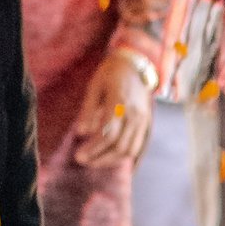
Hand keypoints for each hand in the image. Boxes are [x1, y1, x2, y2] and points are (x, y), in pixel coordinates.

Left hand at [74, 52, 158, 167]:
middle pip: (119, 146)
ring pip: (129, 150)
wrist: (135, 64)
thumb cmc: (111, 73)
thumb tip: (81, 133)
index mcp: (120, 103)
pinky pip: (136, 146)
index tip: (78, 155)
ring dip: (110, 160)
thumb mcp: (95, 86)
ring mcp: (143, 120)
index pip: (108, 134)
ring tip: (94, 162)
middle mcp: (134, 114)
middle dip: (99, 157)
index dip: (93, 148)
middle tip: (82, 160)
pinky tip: (108, 158)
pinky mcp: (146, 123)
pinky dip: (122, 156)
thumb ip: (88, 110)